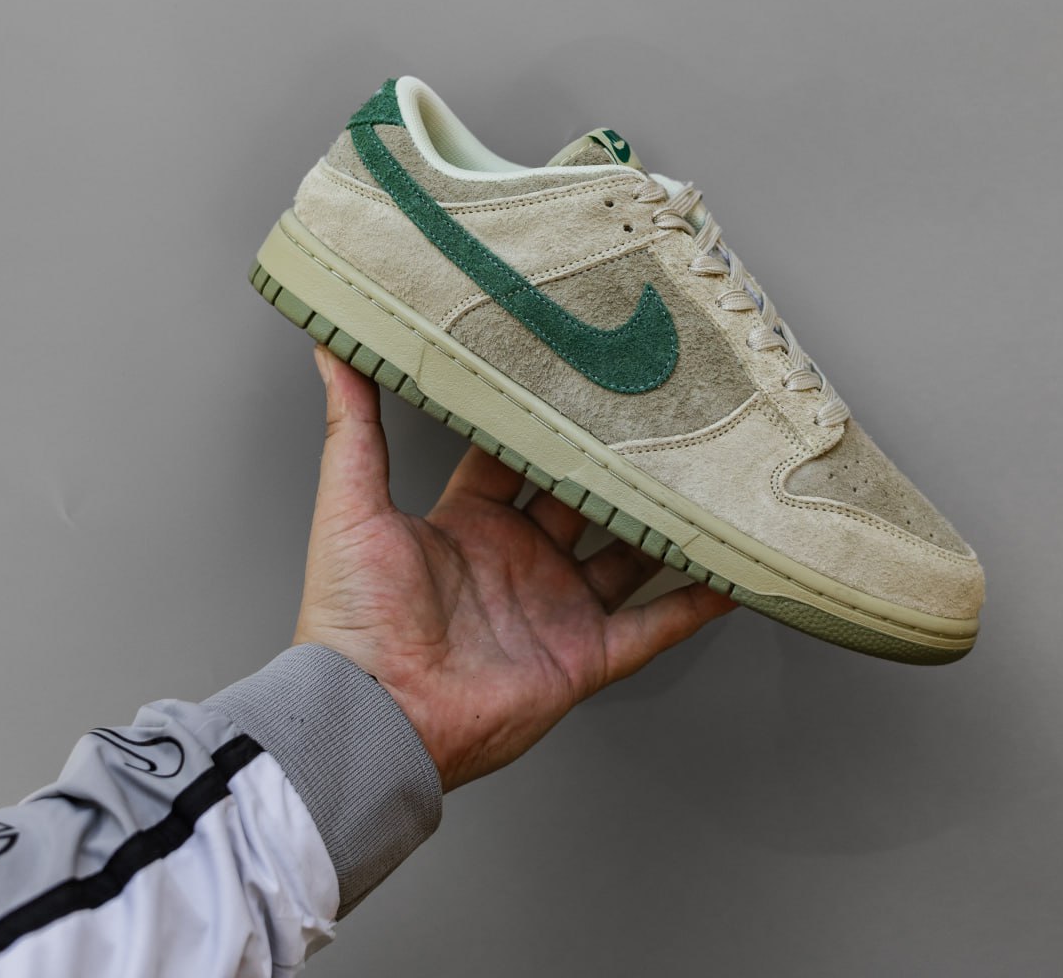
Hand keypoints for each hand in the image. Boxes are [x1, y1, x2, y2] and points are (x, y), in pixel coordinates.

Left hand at [294, 346, 736, 791]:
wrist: (373, 716)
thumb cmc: (352, 616)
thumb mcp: (351, 504)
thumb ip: (352, 425)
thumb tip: (331, 344)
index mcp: (469, 522)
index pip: (516, 457)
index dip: (544, 420)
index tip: (578, 376)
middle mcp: (520, 560)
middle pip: (582, 499)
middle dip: (615, 461)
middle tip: (655, 413)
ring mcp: (557, 608)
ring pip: (629, 555)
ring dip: (663, 523)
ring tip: (704, 477)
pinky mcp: (584, 656)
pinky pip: (653, 627)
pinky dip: (695, 603)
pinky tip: (731, 572)